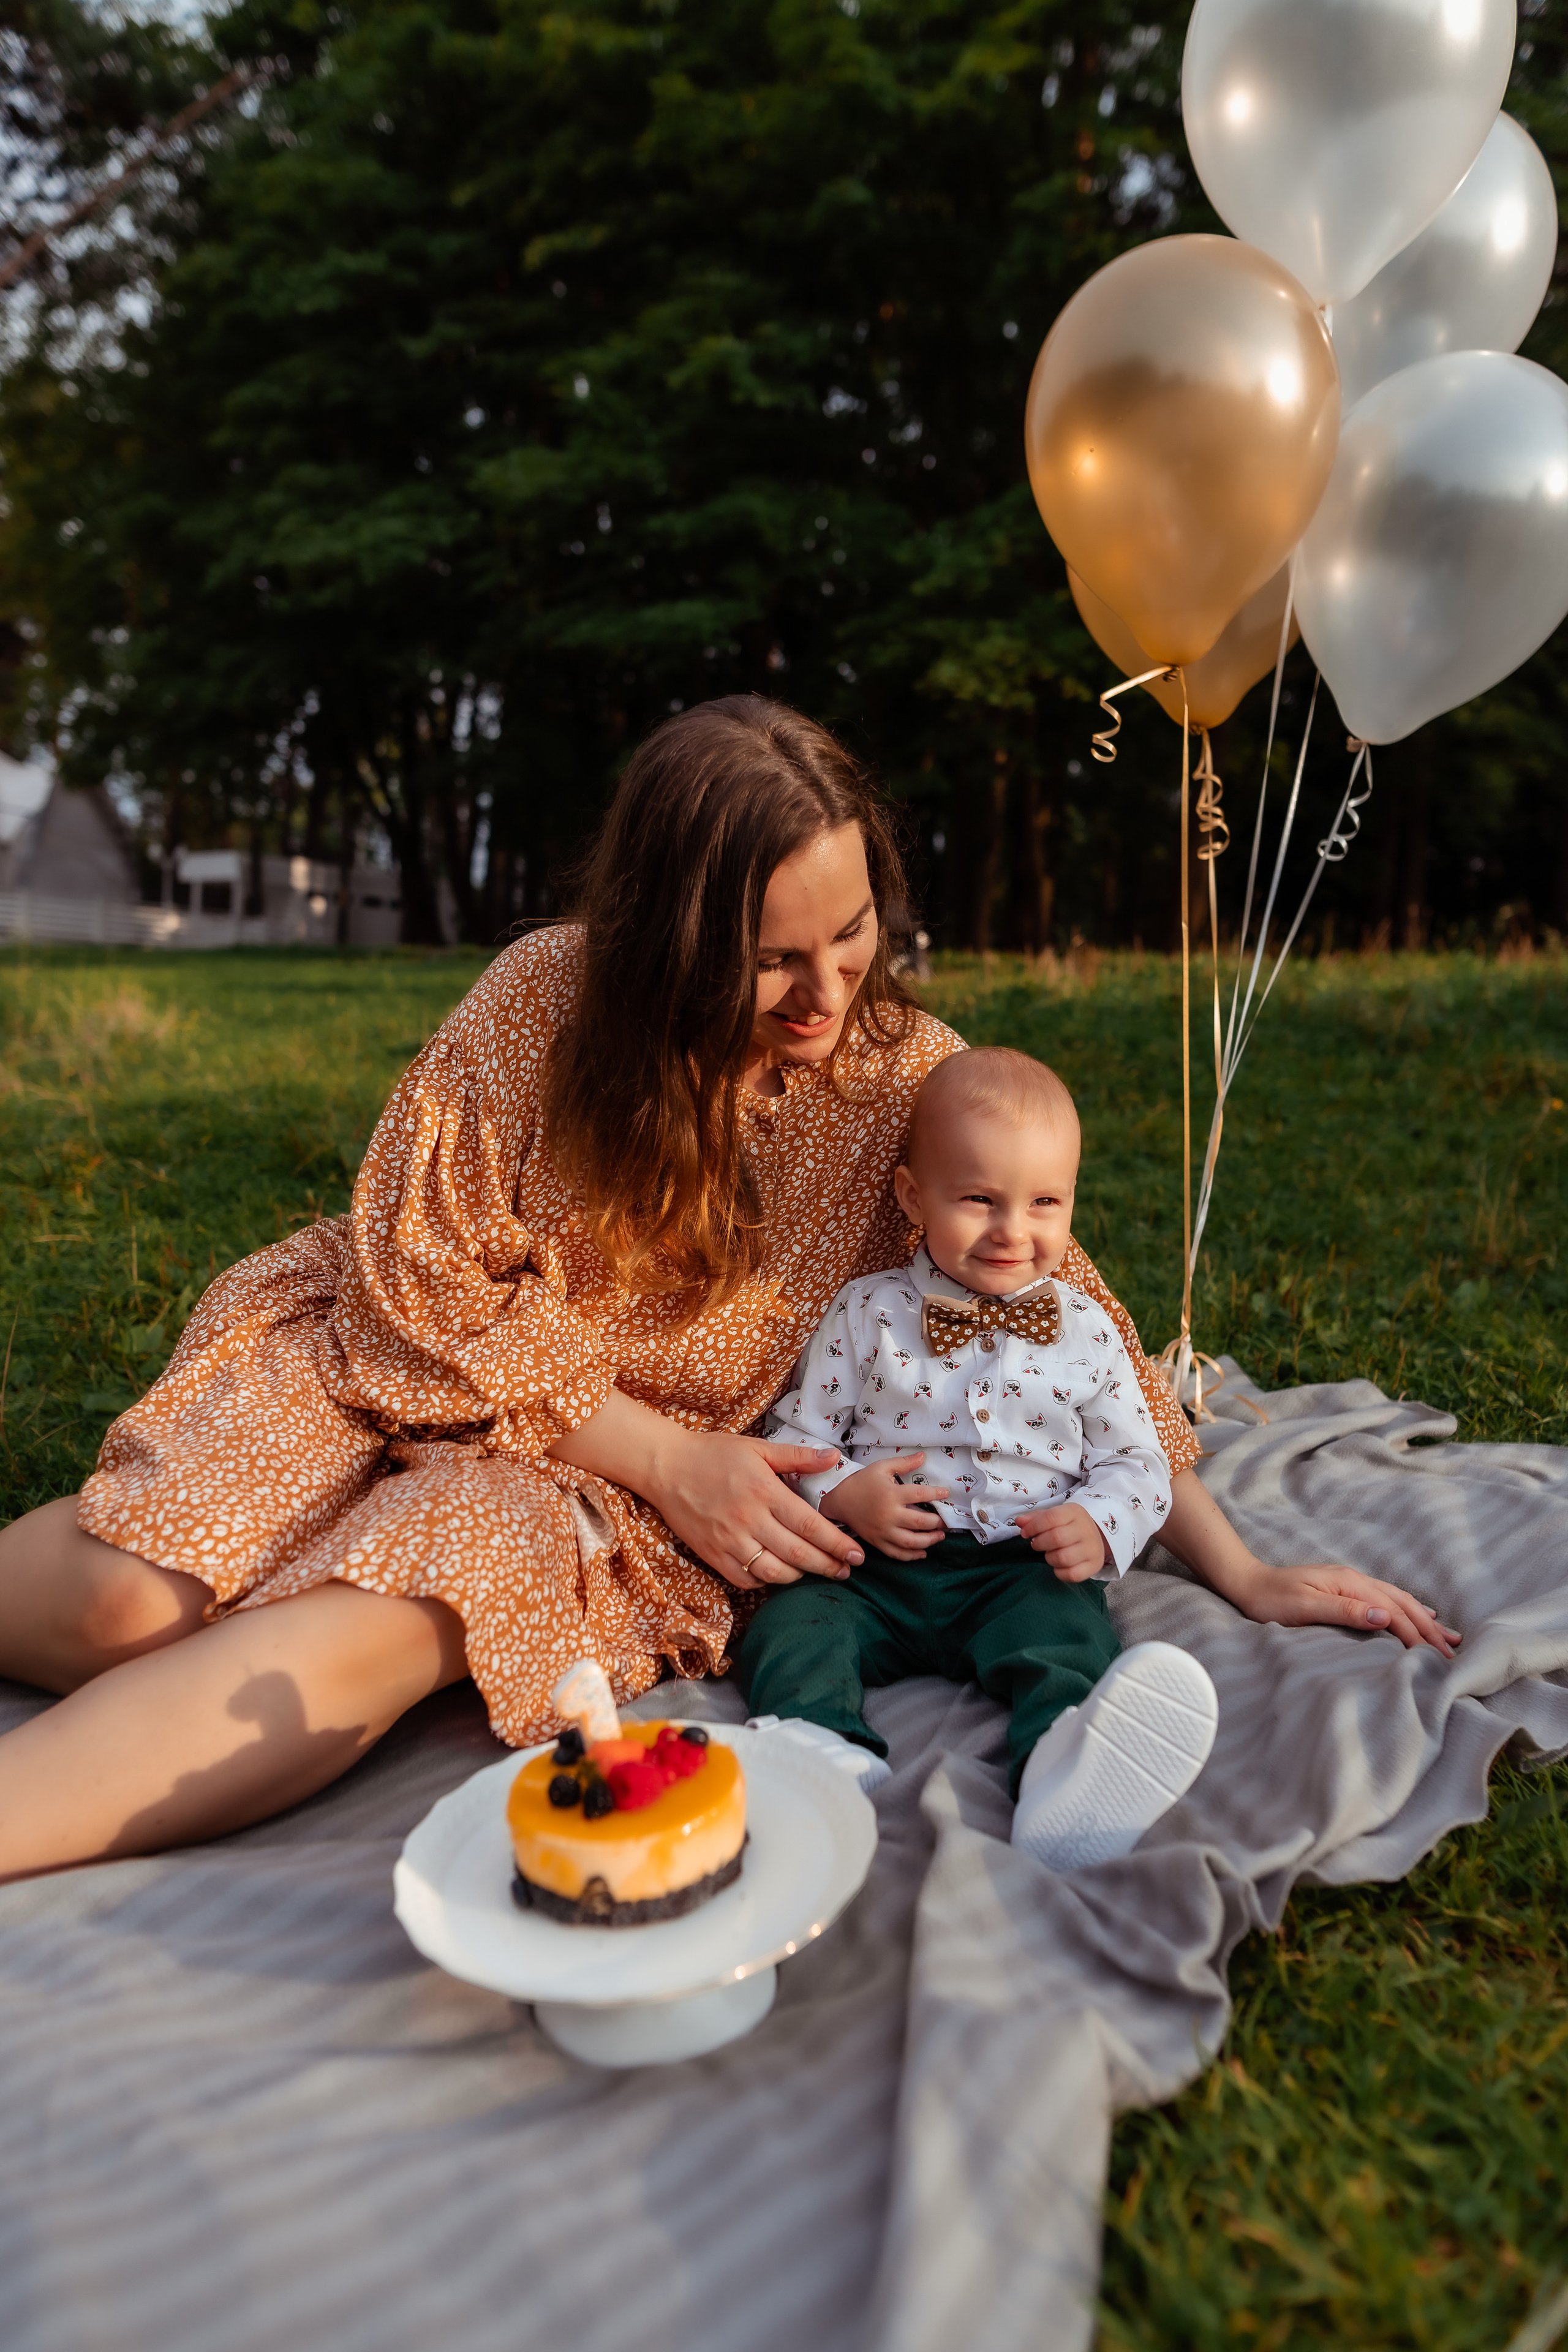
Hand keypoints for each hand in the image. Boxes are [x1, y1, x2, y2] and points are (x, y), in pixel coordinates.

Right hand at [647, 1428, 864, 1590]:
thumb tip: (834, 1457)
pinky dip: (766, 1581)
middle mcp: (749, 1520)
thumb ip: (797, 1457)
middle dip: (828, 1566)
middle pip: (798, 1553)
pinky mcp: (712, 1555)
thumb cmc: (714, 1454)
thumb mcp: (757, 1448)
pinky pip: (745, 1579)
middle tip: (847, 1572)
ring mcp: (729, 1540)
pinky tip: (777, 1573)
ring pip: (774, 1572)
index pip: (810, 1525)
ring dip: (800, 1576)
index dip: (837, 1543)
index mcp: (764, 1492)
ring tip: (815, 1572)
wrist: (666, 1467)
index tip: (857, 1554)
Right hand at [822, 1454, 947, 1561]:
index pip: (920, 1494)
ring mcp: (883, 1531)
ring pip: (911, 1542)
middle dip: (937, 1522)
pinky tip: (923, 1552)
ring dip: (930, 1541)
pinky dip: (912, 1556)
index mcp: (891, 1494)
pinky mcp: (877, 1542)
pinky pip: (897, 1553)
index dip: (936, 1494)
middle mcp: (888, 1515)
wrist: (839, 1500)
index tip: (946, 1494)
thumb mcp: (881, 1467)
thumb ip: (904, 1463)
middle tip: (946, 1520)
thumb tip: (923, 1456)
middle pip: (920, 1522)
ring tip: (940, 1536)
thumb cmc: (862, 1482)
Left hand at [1016, 1501, 1109, 1581]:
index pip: (1051, 1517)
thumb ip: (1035, 1518)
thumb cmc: (1068, 1526)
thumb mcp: (1055, 1516)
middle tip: (1036, 1544)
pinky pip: (1072, 1574)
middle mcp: (1086, 1529)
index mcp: (1075, 1512)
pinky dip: (1059, 1573)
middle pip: (1057, 1538)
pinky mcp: (1094, 1565)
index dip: (1033, 1527)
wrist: (1095, 1536)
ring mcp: (1092, 1549)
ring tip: (1049, 1554)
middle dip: (1039, 1543)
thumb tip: (1019, 1522)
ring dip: (1049, 1558)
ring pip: (1063, 1558)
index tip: (1025, 1534)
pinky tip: (1057, 1566)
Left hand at [1234, 1560, 1460, 1656]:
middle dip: (1430, 1629)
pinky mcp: (1346, 1590)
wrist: (1247, 1583)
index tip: (1438, 1659)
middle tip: (1454, 1653)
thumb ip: (1346, 1611)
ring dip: (1425, 1619)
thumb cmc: (1271, 1599)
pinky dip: (1408, 1610)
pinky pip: (1387, 1599)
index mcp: (1350, 1584)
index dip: (1417, 1635)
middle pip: (1403, 1604)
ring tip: (1450, 1635)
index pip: (1394, 1612)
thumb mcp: (1305, 1608)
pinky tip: (1419, 1614)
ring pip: (1399, 1601)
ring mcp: (1352, 1584)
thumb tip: (1386, 1617)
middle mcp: (1356, 1580)